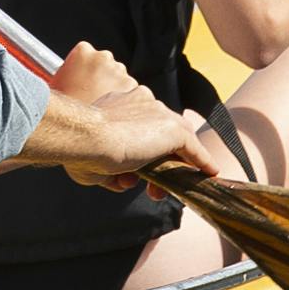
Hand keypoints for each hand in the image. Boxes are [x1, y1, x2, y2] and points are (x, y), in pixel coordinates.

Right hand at [11, 41, 207, 194]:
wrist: (86, 139)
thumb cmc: (79, 150)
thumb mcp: (93, 162)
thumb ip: (110, 169)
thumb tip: (123, 181)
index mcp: (120, 103)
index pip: (142, 123)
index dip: (142, 148)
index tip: (135, 169)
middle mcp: (143, 102)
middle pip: (161, 132)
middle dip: (160, 159)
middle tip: (153, 186)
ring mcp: (160, 114)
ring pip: (177, 142)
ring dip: (177, 165)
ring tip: (174, 187)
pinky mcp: (173, 130)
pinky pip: (193, 149)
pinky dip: (201, 161)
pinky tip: (208, 173)